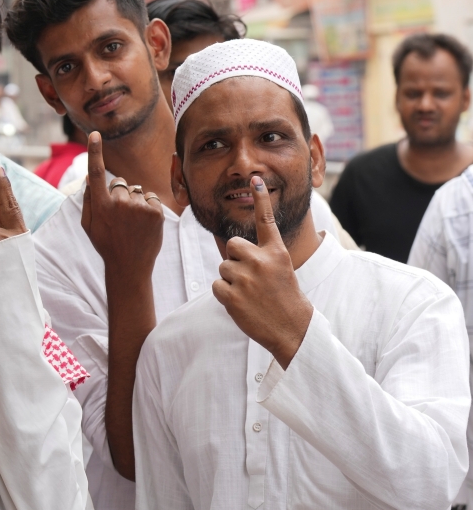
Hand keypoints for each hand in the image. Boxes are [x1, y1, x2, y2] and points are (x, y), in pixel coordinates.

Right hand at [80, 131, 163, 277]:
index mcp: (100, 206)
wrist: (130, 267)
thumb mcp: (89, 225)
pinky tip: (143, 223)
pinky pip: (150, 197)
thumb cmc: (106, 244)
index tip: (94, 135)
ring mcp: (139, 208)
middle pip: (119, 183)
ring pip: (135, 190)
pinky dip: (147, 206)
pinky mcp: (156, 212)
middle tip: (119, 216)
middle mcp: (119, 204)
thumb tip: (89, 178)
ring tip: (132, 223)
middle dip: (119, 193)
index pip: (96, 173)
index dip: (94, 152)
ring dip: (134, 201)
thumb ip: (88, 200)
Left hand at [212, 176, 313, 367]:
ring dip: (231, 279)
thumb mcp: (282, 269)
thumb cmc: (284, 298)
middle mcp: (261, 261)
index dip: (260, 200)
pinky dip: (224, 294)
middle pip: (232, 245)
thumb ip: (263, 256)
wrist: (292, 329)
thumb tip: (235, 247)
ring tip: (250, 293)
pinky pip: (216, 285)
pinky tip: (241, 303)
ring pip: (223, 267)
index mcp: (276, 252)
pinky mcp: (232, 296)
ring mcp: (246, 278)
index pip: (266, 221)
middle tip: (251, 276)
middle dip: (236, 258)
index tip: (254, 179)